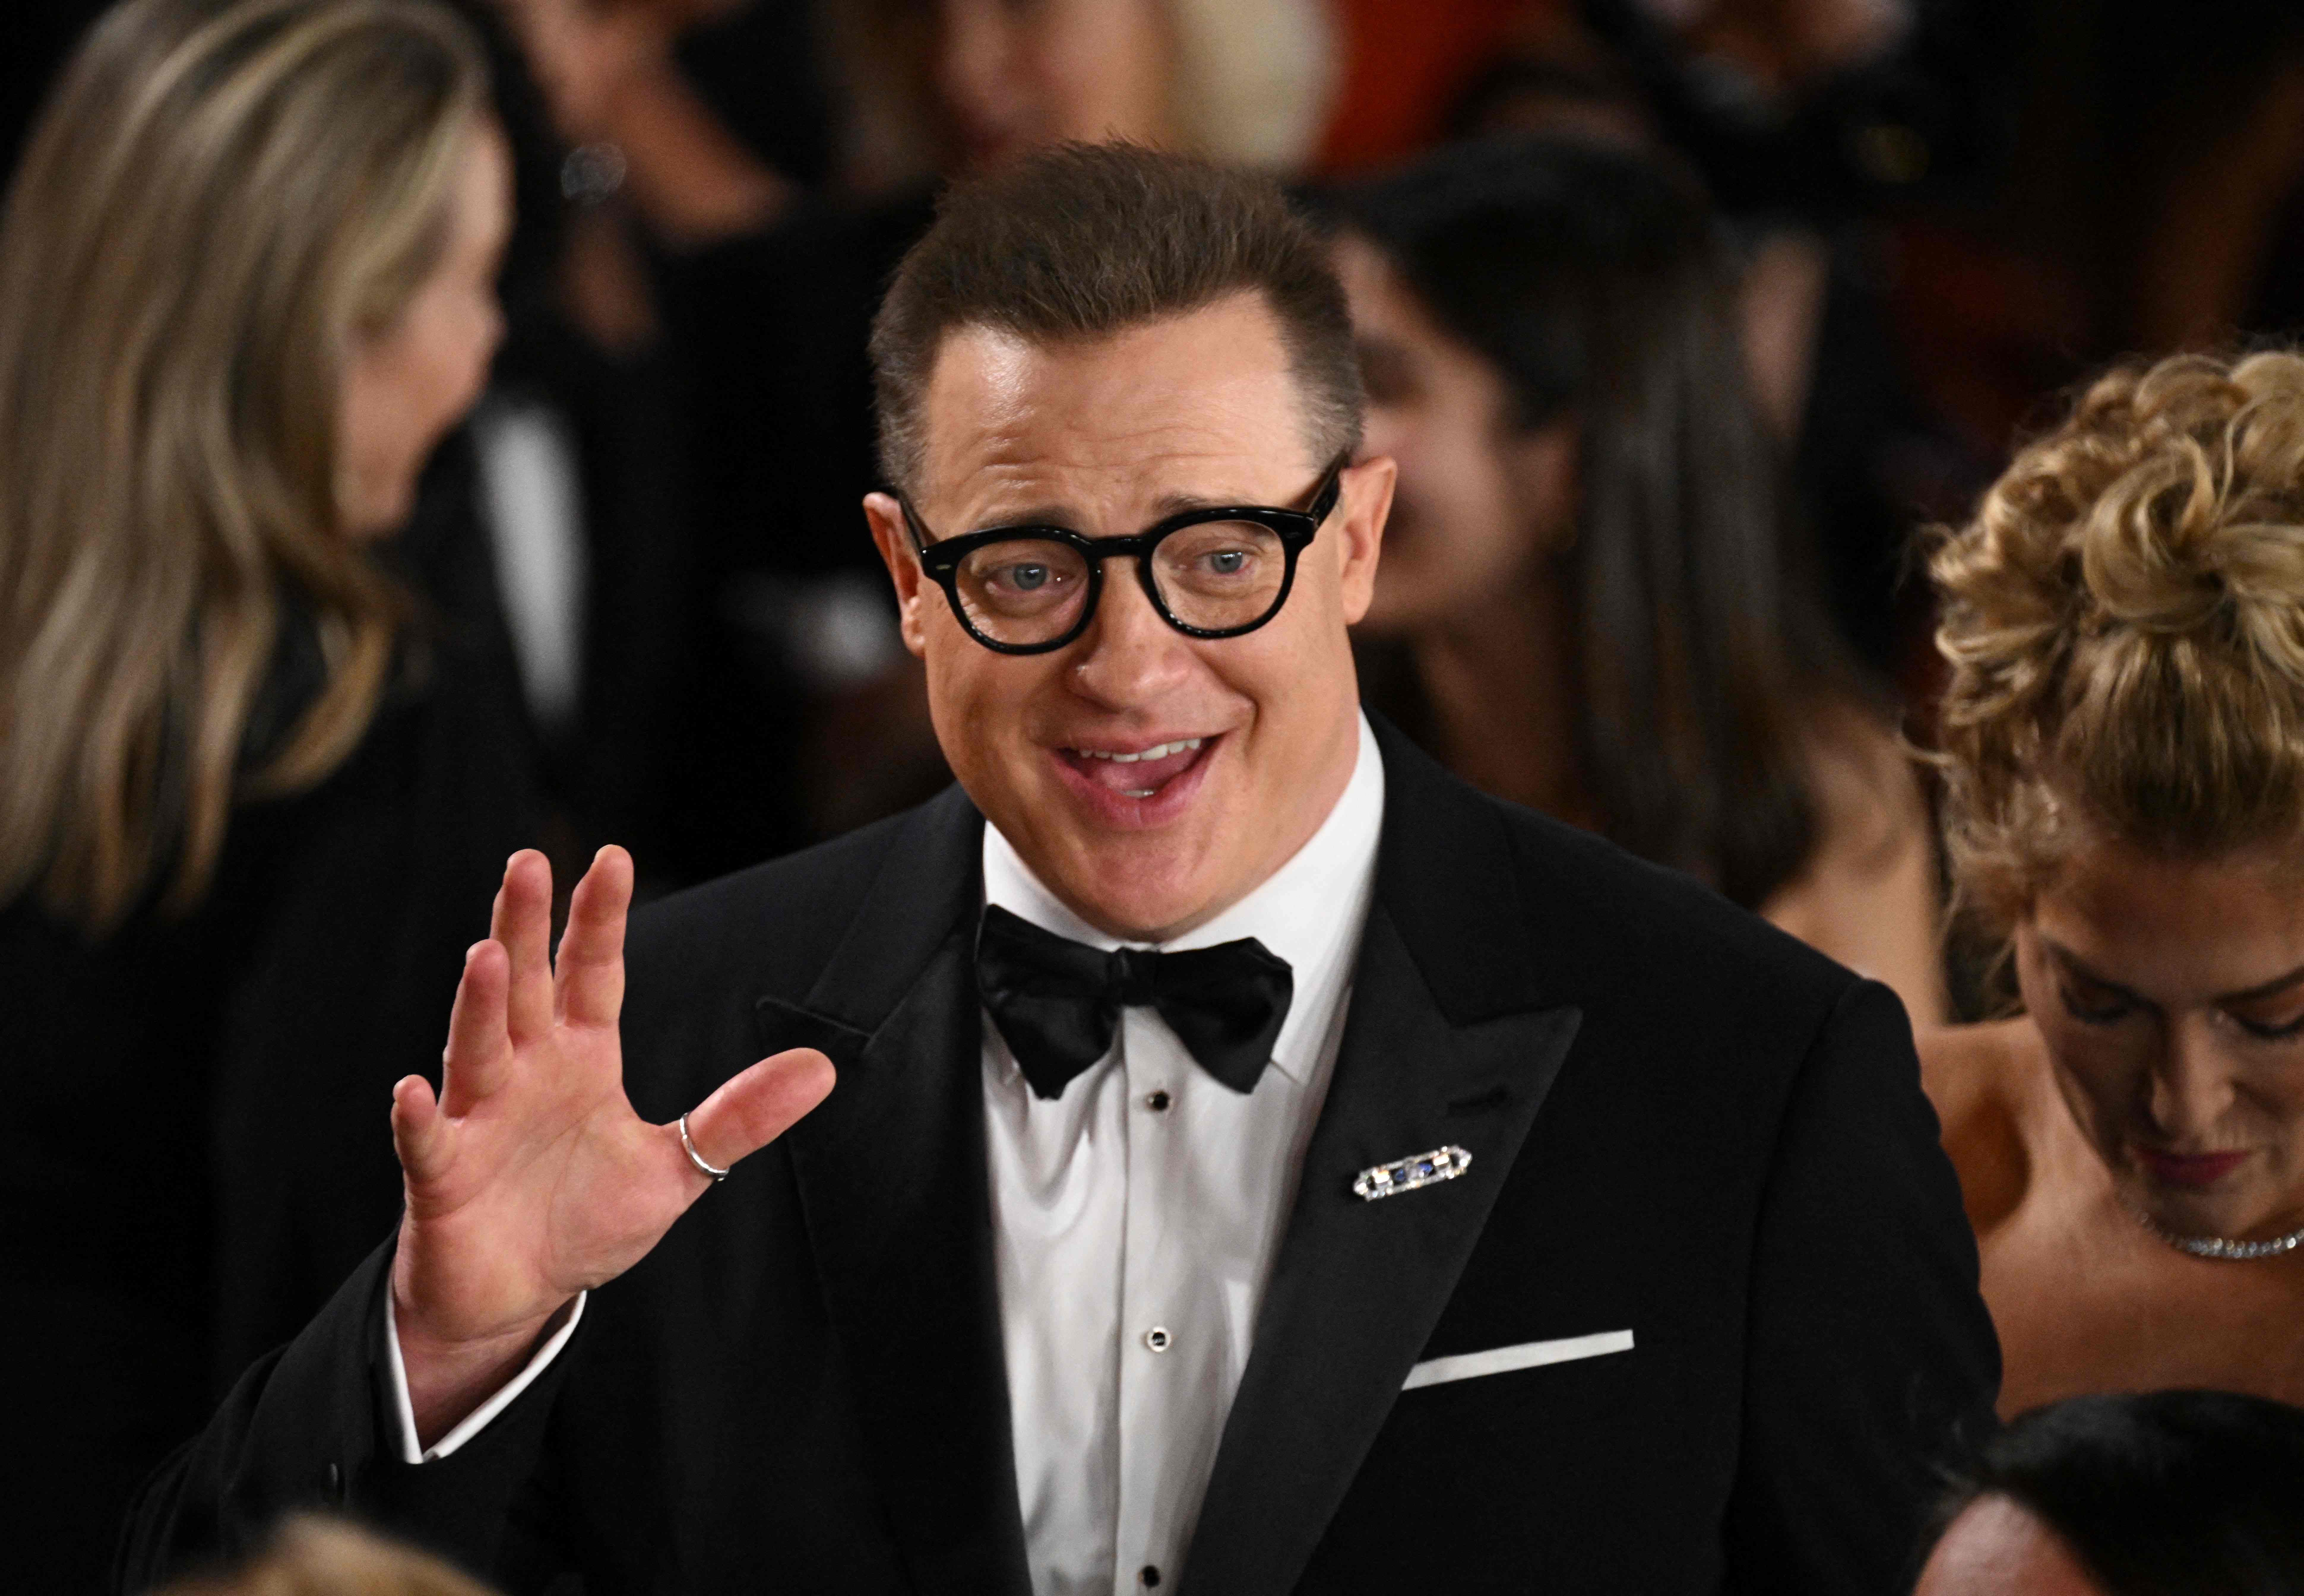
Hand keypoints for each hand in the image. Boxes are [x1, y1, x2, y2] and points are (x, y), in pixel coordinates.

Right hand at [388, 846, 833, 1443]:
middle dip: (525, 928)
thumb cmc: (586, 1219)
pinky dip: (417, 1119)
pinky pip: (427, 1142)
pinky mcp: (443, 1178)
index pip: (593, 975)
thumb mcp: (674, 1166)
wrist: (520, 1295)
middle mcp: (525, 1074)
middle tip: (528, 864)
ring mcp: (477, 1120)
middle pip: (527, 988)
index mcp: (581, 1060)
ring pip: (476, 1049)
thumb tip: (821, 1069)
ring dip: (480, 1005)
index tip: (612, 859)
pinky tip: (412, 1090)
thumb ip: (739, 1117)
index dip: (600, 920)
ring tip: (487, 955)